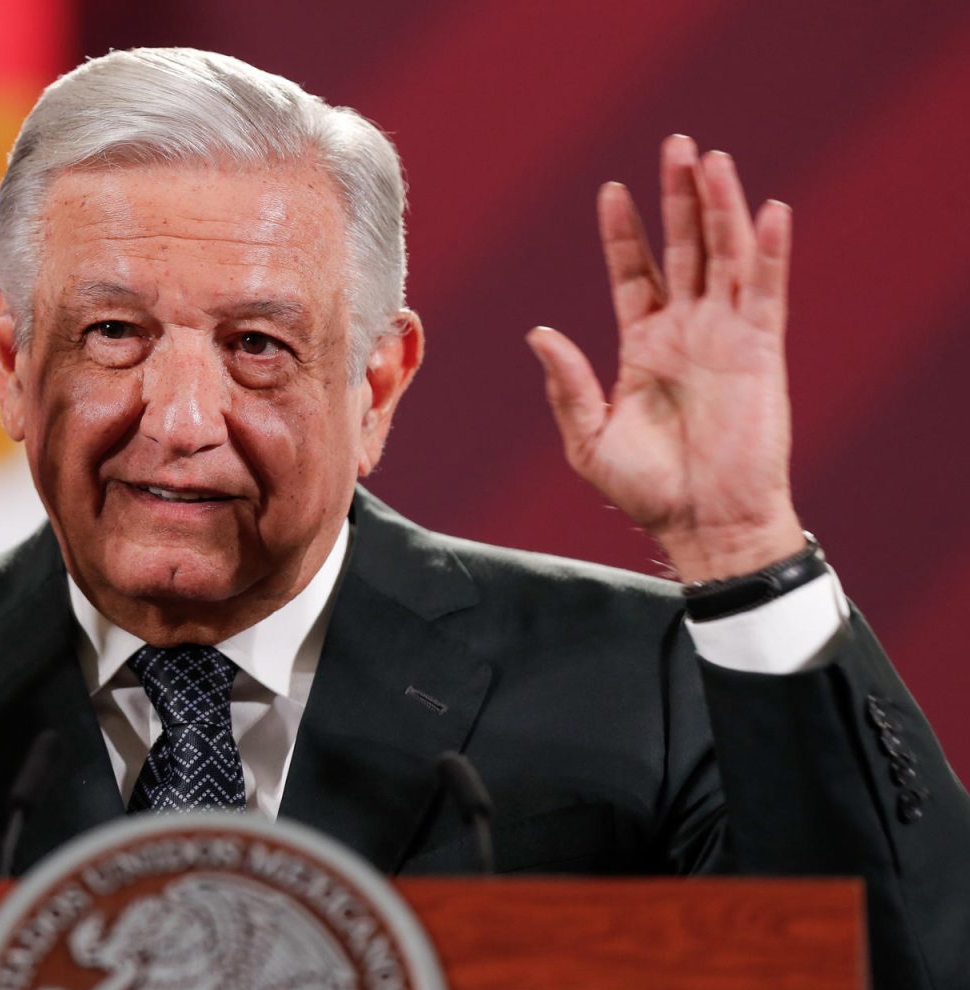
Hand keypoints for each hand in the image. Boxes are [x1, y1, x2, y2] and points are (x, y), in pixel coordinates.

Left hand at [526, 135, 805, 580]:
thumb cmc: (647, 490)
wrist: (702, 523)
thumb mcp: (590, 438)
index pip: (634, 273)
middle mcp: (687, 332)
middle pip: (684, 248)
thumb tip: (539, 333)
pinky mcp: (760, 352)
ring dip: (721, 207)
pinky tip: (770, 210)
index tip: (610, 191)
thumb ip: (567, 385)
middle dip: (678, 197)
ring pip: (726, 256)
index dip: (625, 233)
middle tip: (674, 145)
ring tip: (711, 159)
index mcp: (644, 347)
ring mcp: (726, 337)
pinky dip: (770, 251)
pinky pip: (767, 292)